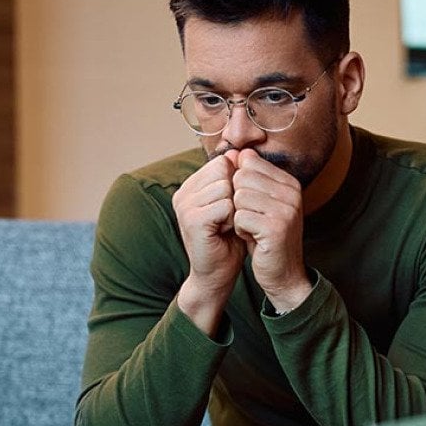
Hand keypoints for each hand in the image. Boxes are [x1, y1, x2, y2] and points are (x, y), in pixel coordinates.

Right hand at [172, 150, 245, 333]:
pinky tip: (226, 232)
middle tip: (231, 218)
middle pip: (224, 171)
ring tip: (228, 225)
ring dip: (236, 208)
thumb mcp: (233, 204)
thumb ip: (234, 180)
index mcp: (191, 186)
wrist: (217, 273)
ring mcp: (184, 206)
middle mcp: (183, 192)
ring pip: (226, 187)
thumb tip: (242, 152)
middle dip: (236, 195)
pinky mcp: (192, 220)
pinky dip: (233, 219)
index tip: (233, 206)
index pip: (222, 162)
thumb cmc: (228, 240)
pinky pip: (225, 205)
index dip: (236, 183)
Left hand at [230, 150, 311, 312]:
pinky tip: (253, 238)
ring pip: (238, 197)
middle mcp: (292, 192)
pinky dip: (240, 230)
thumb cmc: (266, 237)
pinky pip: (239, 217)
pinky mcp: (276, 227)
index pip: (249, 163)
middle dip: (237, 201)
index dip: (240, 185)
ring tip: (253, 229)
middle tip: (252, 219)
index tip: (253, 205)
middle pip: (241, 178)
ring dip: (238, 216)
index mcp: (290, 183)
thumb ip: (250, 178)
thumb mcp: (260, 203)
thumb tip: (236, 152)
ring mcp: (286, 209)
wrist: (283, 273)